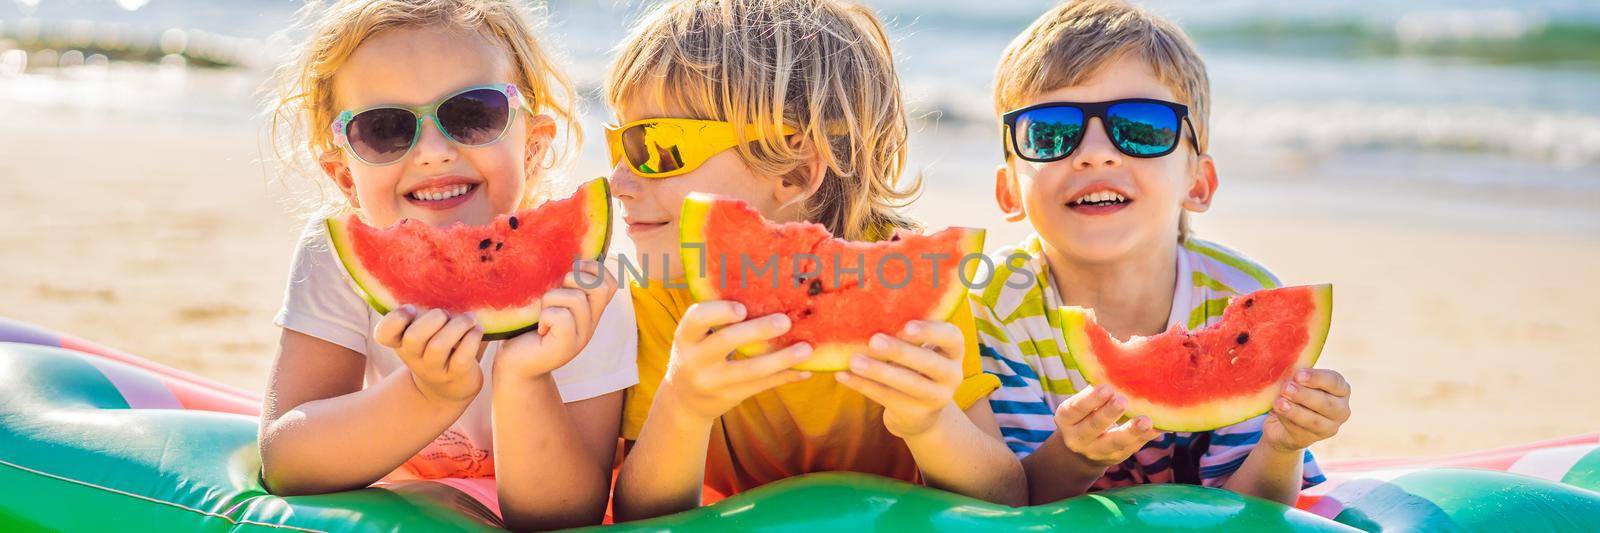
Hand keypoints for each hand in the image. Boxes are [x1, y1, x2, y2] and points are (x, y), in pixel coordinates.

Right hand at [374, 306, 484, 403]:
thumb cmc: (435, 345)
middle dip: (433, 319)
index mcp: (401, 342)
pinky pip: (462, 357)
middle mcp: (413, 357)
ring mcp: (433, 369)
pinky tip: (477, 330)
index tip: (411, 308)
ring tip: (469, 318)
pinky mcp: (455, 375)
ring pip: (438, 346)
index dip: (395, 319)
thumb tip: (440, 276)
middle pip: (413, 338)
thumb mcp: (423, 331)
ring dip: (457, 326)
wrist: (447, 387)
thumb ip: (423, 311)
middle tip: (446, 313)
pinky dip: (472, 340)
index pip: (383, 334)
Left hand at [494, 260, 617, 381]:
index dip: (594, 269)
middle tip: (555, 292)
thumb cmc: (527, 329)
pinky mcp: (566, 347)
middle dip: (575, 279)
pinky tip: (540, 329)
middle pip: (601, 288)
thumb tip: (564, 255)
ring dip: (551, 299)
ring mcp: (581, 337)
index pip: (610, 283)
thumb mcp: (547, 302)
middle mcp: (590, 323)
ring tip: (541, 314)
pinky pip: (561, 317)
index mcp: (589, 311)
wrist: (515, 365)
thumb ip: (559, 285)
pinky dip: (546, 316)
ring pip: (576, 299)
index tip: (571, 270)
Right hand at [659, 301, 813, 421]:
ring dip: (782, 358)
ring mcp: (712, 382)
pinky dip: (786, 377)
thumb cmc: (698, 354)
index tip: (742, 308)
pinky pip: (762, 385)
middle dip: (759, 330)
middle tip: (785, 321)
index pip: (697, 318)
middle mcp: (694, 360)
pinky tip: (806, 371)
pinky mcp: (730, 397)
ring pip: (751, 369)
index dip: (720, 312)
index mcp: (685, 337)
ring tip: (806, 349)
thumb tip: (763, 290)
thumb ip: (717, 319)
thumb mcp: (695, 337)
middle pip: (728, 340)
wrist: (685, 399)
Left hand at [835, 320, 964, 437]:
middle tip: (874, 341)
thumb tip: (870, 312)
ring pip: (907, 383)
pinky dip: (863, 385)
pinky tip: (843, 375)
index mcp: (954, 351)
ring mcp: (937, 398)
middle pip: (929, 362)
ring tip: (854, 360)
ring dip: (878, 371)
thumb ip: (907, 334)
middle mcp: (952, 375)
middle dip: (901, 352)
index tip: (907, 326)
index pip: (952, 338)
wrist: (920, 414)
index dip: (931, 332)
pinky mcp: (916, 414)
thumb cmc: (915, 367)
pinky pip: (887, 397)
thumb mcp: (921, 349)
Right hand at [1054, 385, 1162, 468]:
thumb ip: (1096, 387)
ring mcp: (1097, 451)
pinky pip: (1134, 447)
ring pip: (1115, 442)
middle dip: (1108, 414)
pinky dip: (1147, 436)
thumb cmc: (1086, 412)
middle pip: (1093, 426)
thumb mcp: (1081, 402)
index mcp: (1066, 418)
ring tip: (1146, 421)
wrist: (1083, 448)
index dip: (1090, 399)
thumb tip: (1120, 358)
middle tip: (1122, 401)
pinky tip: (1162, 426)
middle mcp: (1077, 438)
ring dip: (1131, 431)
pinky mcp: (1117, 457)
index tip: (1106, 387)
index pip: (1075, 408)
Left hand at [1263, 369, 1350, 452]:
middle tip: (1286, 388)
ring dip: (1295, 410)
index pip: (1335, 382)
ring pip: (1314, 421)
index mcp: (1341, 390)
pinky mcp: (1312, 439)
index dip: (1316, 378)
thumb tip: (1288, 364)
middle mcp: (1341, 410)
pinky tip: (1277, 412)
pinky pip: (1299, 430)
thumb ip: (1298, 375)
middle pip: (1326, 403)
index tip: (1298, 375)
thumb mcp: (1298, 382)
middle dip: (1304, 395)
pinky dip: (1286, 420)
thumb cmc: (1294, 394)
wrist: (1282, 423)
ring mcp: (1329, 428)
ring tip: (1279, 402)